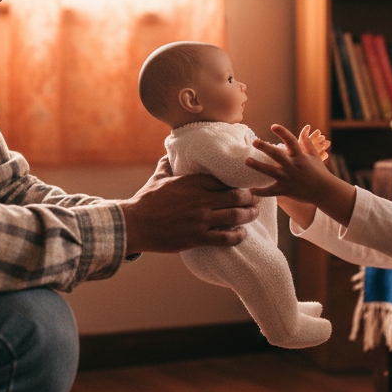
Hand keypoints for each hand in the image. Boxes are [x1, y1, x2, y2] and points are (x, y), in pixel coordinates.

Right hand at [120, 162, 258, 254]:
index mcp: (193, 182)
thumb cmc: (146, 200)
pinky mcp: (197, 237)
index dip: (238, 183)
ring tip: (254, 214)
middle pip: (235, 196)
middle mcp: (200, 199)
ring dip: (249, 215)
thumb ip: (167, 165)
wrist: (134, 224)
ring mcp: (200, 219)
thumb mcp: (158, 178)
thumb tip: (169, 153)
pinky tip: (242, 234)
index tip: (245, 184)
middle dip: (250, 198)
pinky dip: (237, 235)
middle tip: (256, 199)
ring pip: (235, 215)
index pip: (224, 180)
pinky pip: (225, 237)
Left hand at [247, 124, 355, 225]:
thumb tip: (305, 129)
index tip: (273, 126)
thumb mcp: (315, 155)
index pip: (291, 140)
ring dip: (257, 166)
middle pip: (276, 155)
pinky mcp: (285, 190)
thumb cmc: (320, 172)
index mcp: (300, 156)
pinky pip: (270, 191)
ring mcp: (288, 178)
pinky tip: (251, 189)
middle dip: (265, 147)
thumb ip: (307, 142)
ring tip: (247, 161)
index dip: (282, 132)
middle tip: (254, 142)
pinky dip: (260, 191)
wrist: (325, 191)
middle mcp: (293, 166)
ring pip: (270, 171)